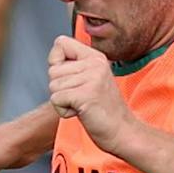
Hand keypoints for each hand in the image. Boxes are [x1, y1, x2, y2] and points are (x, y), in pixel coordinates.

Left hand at [46, 34, 129, 150]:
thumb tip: (54, 56)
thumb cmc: (101, 108)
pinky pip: (56, 99)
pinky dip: (63, 111)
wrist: (120, 129)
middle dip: (60, 88)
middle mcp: (95, 63)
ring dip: (62, 101)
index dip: (55, 61)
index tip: (69, 77)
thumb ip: (73, 66)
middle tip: (80, 97)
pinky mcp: (86, 94)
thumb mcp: (89, 80)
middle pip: (53, 70)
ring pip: (53, 86)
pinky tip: (81, 112)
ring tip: (82, 104)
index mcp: (95, 57)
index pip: (60, 43)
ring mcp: (92, 78)